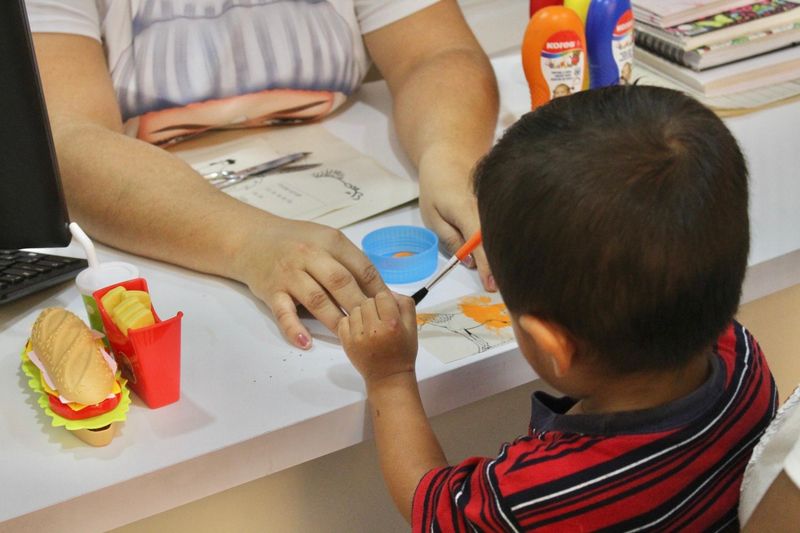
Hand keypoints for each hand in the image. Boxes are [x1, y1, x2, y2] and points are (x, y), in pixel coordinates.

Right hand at [234, 217, 387, 348]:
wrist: (251, 239)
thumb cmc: (296, 241)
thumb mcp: (325, 239)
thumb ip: (350, 260)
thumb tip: (381, 289)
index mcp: (330, 241)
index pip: (361, 267)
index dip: (378, 289)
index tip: (390, 308)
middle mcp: (310, 255)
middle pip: (341, 283)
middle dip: (361, 306)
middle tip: (376, 326)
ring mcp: (289, 274)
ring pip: (317, 299)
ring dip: (336, 320)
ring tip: (351, 337)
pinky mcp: (271, 291)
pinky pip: (284, 312)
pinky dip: (294, 328)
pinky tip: (306, 342)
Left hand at [338, 291, 417, 384]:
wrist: (388, 376)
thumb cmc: (403, 352)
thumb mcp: (412, 327)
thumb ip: (405, 305)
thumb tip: (390, 291)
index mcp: (392, 324)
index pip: (382, 296)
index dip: (385, 301)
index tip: (387, 310)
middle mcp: (374, 329)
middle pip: (366, 301)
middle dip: (373, 307)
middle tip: (378, 319)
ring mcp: (357, 337)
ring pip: (354, 310)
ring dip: (361, 314)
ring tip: (369, 326)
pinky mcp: (346, 343)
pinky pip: (343, 320)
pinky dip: (350, 323)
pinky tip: (359, 330)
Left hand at [418, 159, 495, 291]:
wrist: (452, 154)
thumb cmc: (437, 186)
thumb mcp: (433, 216)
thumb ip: (450, 239)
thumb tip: (468, 263)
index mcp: (467, 211)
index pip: (480, 244)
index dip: (487, 266)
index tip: (491, 285)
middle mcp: (487, 208)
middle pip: (497, 242)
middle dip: (500, 266)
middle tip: (501, 289)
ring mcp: (495, 206)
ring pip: (501, 235)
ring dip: (503, 255)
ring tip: (506, 278)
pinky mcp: (498, 206)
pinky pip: (502, 228)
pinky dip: (502, 243)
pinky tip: (505, 258)